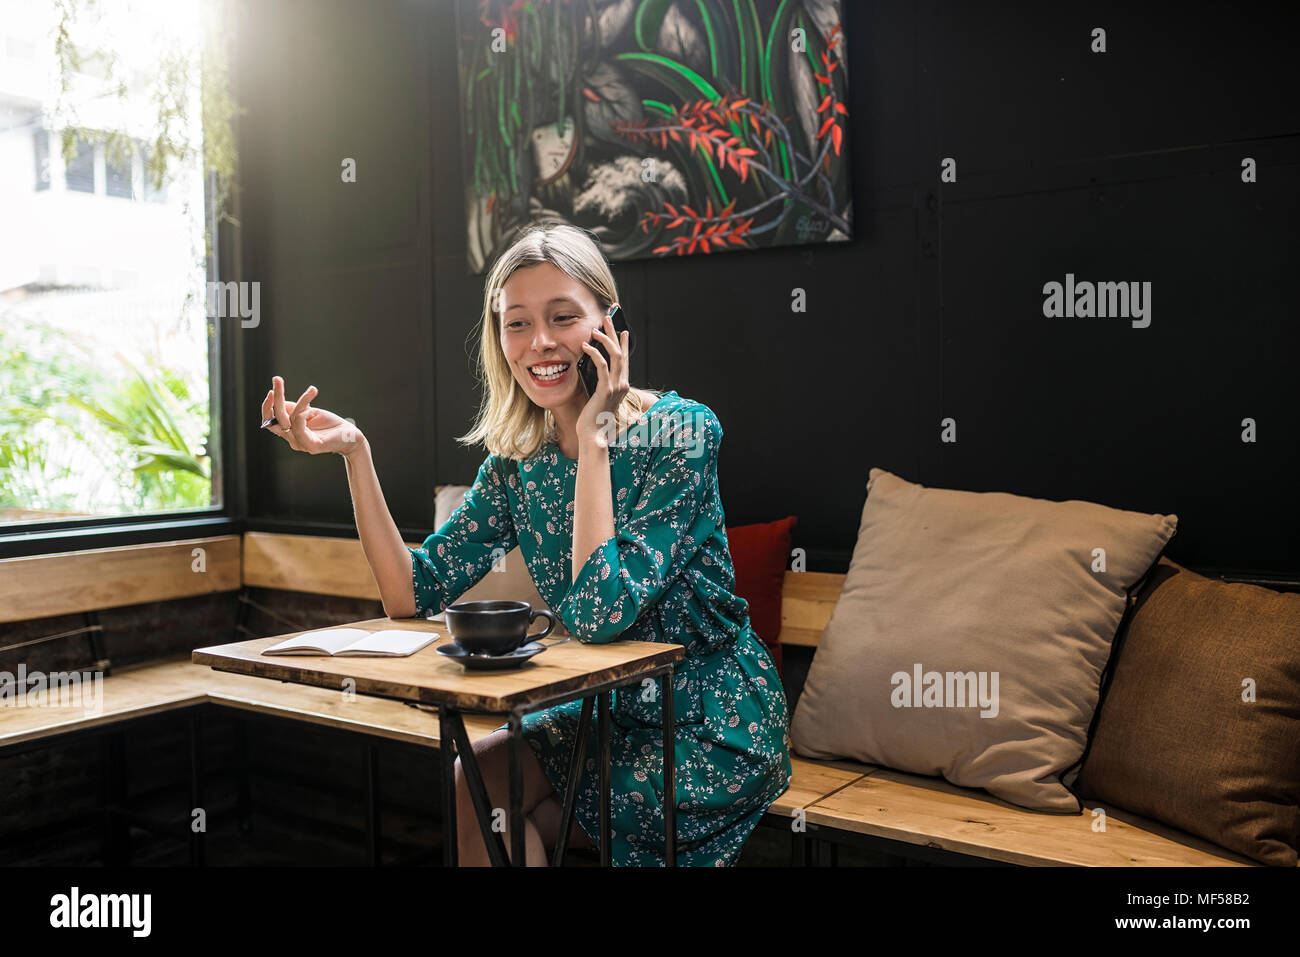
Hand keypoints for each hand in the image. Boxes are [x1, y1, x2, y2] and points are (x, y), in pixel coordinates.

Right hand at [261, 376, 364, 456]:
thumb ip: (296, 409)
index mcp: (291, 432)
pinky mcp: (311, 446)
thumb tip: (280, 400)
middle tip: (277, 379)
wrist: (351, 436)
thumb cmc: (330, 424)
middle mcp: (293, 439)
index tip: (271, 390)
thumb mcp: (310, 412)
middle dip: (276, 397)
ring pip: (289, 420)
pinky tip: (311, 409)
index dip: (267, 407)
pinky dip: (302, 414)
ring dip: (298, 402)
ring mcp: (301, 444)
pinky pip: (299, 428)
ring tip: (312, 391)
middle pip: (276, 419)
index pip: (271, 422)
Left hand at [576, 305, 629, 447]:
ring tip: (596, 328)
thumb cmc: (593, 419)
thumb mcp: (598, 397)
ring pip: (615, 355)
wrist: (593, 435)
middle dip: (614, 333)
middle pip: (621, 352)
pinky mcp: (606, 389)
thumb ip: (599, 384)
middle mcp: (622, 384)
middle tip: (608, 318)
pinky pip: (601, 365)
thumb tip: (593, 369)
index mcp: (622, 386)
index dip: (624, 343)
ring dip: (605, 339)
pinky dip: (594, 353)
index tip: (622, 330)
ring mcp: (616, 386)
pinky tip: (586, 346)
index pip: (624, 360)